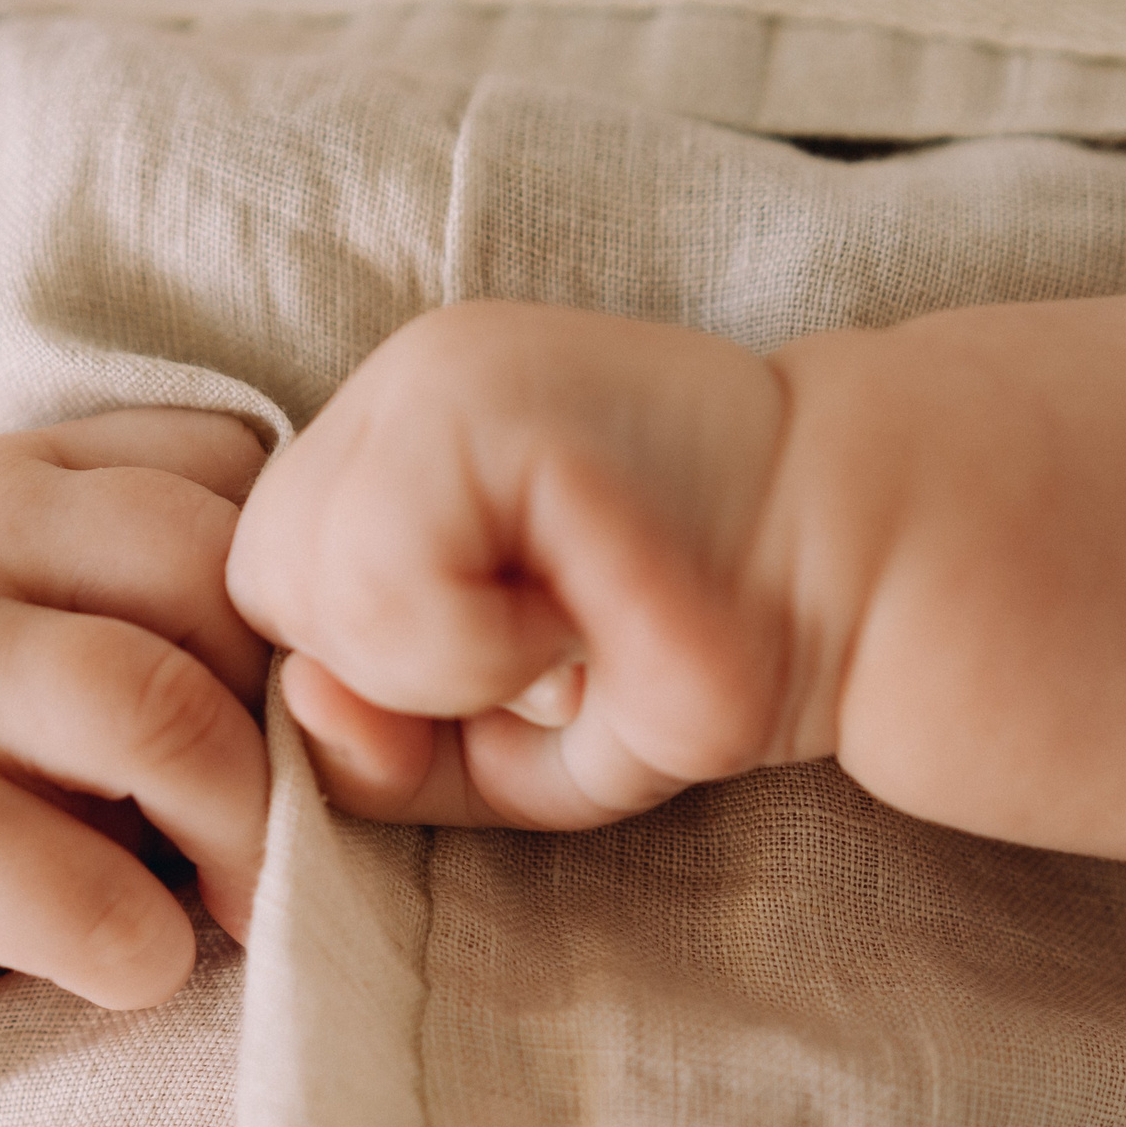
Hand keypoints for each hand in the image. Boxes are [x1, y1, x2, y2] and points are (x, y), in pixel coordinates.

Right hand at [0, 409, 270, 1063]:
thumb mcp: (59, 643)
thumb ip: (191, 630)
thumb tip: (376, 718)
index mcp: (23, 472)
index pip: (236, 480)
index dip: (304, 613)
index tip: (304, 719)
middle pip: (217, 580)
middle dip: (288, 727)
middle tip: (289, 835)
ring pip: (163, 712)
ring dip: (237, 836)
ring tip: (227, 903)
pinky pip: (81, 887)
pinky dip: (144, 948)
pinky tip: (126, 961)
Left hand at [228, 301, 845, 828]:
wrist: (860, 579)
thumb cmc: (681, 669)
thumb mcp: (498, 747)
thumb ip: (373, 754)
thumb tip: (307, 698)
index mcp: (396, 435)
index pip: (271, 586)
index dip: (368, 672)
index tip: (512, 668)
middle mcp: (399, 377)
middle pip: (265, 579)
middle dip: (391, 667)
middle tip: (542, 651)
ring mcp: (434, 371)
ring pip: (305, 581)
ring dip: (437, 663)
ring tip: (565, 632)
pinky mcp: (483, 397)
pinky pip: (387, 578)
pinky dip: (475, 646)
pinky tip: (580, 612)